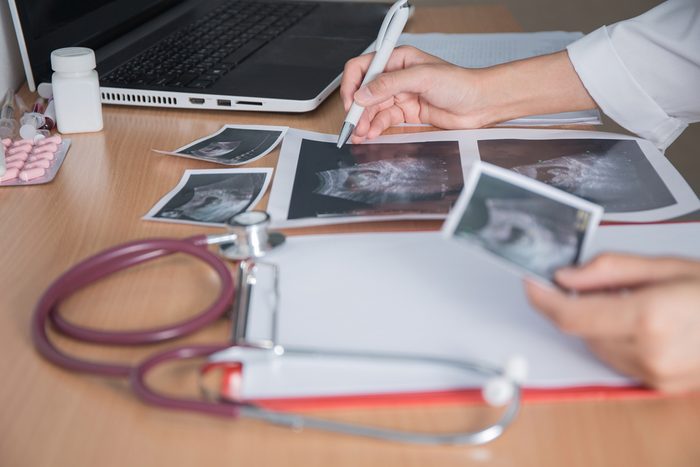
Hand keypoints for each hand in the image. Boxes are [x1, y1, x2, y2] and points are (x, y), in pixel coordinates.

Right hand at [340, 46, 488, 142]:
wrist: (479, 104)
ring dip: (365, 122)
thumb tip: (363, 94)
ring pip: (373, 109)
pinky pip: (384, 120)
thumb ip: (390, 84)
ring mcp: (401, 96)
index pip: (363, 68)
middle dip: (357, 110)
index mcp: (397, 60)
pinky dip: (376, 128)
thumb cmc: (460, 83)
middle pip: (365, 93)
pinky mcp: (407, 113)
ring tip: (361, 134)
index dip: (352, 85)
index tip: (351, 103)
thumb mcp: (422, 77)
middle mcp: (396, 77)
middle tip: (353, 125)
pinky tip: (372, 134)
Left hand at [525, 253, 699, 392]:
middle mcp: (649, 352)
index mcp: (649, 318)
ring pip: (595, 345)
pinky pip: (615, 358)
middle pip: (579, 330)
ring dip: (593, 322)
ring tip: (626, 300)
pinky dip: (611, 337)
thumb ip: (610, 270)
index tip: (531, 283)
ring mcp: (655, 373)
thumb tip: (567, 276)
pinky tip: (635, 320)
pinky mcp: (658, 384)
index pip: (572, 315)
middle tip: (582, 282)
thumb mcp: (666, 266)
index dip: (544, 299)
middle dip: (571, 305)